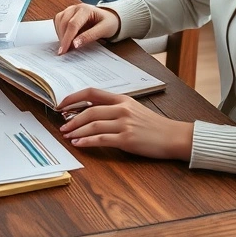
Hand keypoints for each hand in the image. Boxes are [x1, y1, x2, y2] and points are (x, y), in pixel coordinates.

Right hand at [54, 4, 119, 53]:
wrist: (111, 18)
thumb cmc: (109, 23)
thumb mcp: (104, 30)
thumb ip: (89, 36)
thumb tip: (74, 44)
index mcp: (86, 9)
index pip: (73, 24)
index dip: (68, 38)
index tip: (64, 50)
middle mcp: (76, 8)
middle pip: (64, 23)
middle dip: (63, 38)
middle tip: (65, 52)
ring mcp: (70, 10)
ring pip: (59, 21)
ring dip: (60, 34)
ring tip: (66, 46)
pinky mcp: (67, 14)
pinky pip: (58, 22)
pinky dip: (60, 31)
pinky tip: (66, 39)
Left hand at [58, 87, 192, 160]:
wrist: (173, 136)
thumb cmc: (153, 125)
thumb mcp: (133, 109)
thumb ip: (114, 107)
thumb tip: (90, 110)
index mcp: (122, 99)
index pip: (92, 93)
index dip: (73, 98)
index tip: (61, 105)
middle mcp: (122, 109)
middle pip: (89, 110)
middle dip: (71, 119)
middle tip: (62, 126)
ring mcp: (124, 124)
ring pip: (92, 125)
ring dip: (76, 131)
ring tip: (67, 136)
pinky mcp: (127, 139)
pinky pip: (101, 139)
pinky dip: (87, 141)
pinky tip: (79, 143)